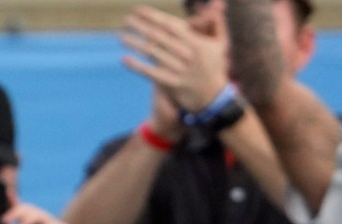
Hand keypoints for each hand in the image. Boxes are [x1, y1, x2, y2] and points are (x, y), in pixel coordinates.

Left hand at [123, 4, 229, 119]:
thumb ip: (216, 21)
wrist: (212, 97)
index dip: (152, 16)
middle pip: (158, 37)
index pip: (169, 25)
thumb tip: (218, 1)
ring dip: (135, 44)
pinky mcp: (171, 84)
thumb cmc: (213, 65)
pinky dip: (137, 66)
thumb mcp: (219, 43)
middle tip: (126, 20)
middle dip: (140, 27)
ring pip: (152, 54)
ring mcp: (178, 70)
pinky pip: (151, 73)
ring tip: (121, 36)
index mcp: (196, 42)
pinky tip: (125, 59)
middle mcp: (186, 55)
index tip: (138, 10)